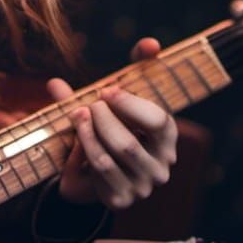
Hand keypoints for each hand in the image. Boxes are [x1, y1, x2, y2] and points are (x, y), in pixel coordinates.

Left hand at [46, 37, 177, 209]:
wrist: (87, 165)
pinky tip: (76, 136)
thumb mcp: (115, 98)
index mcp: (166, 136)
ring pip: (112, 157)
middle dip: (103, 119)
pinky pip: (100, 172)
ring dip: (89, 132)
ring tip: (77, 114)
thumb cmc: (108, 123)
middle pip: (130, 144)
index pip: (159, 121)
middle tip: (88, 104)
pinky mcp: (121, 199)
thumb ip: (133, 68)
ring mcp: (142, 186)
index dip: (130, 104)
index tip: (106, 89)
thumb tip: (152, 43)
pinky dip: (85, 148)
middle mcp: (161, 164)